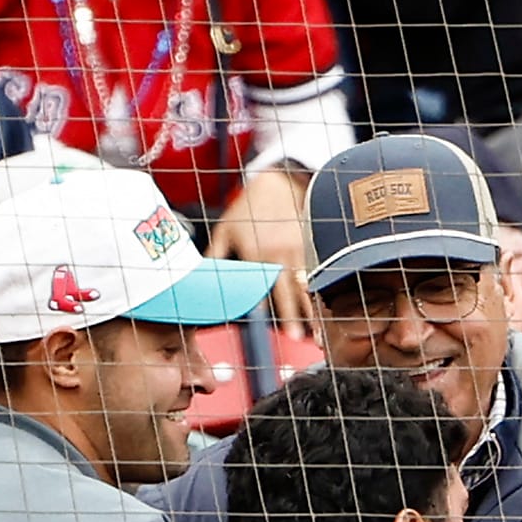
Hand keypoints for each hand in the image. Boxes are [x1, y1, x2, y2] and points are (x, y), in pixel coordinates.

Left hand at [208, 167, 316, 338]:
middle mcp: (279, 254)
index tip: (271, 327)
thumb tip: (198, 279)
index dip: (267, 309)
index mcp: (256, 253)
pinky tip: (323, 312)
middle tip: (298, 339)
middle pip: (287, 291)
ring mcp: (299, 250)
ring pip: (306, 286)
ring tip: (317, 334)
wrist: (279, 182)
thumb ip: (214, 257)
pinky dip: (319, 295)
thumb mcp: (225, 230)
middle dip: (294, 316)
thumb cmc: (249, 207)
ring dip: (312, 311)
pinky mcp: (312, 246)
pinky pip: (316, 275)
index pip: (262, 288)